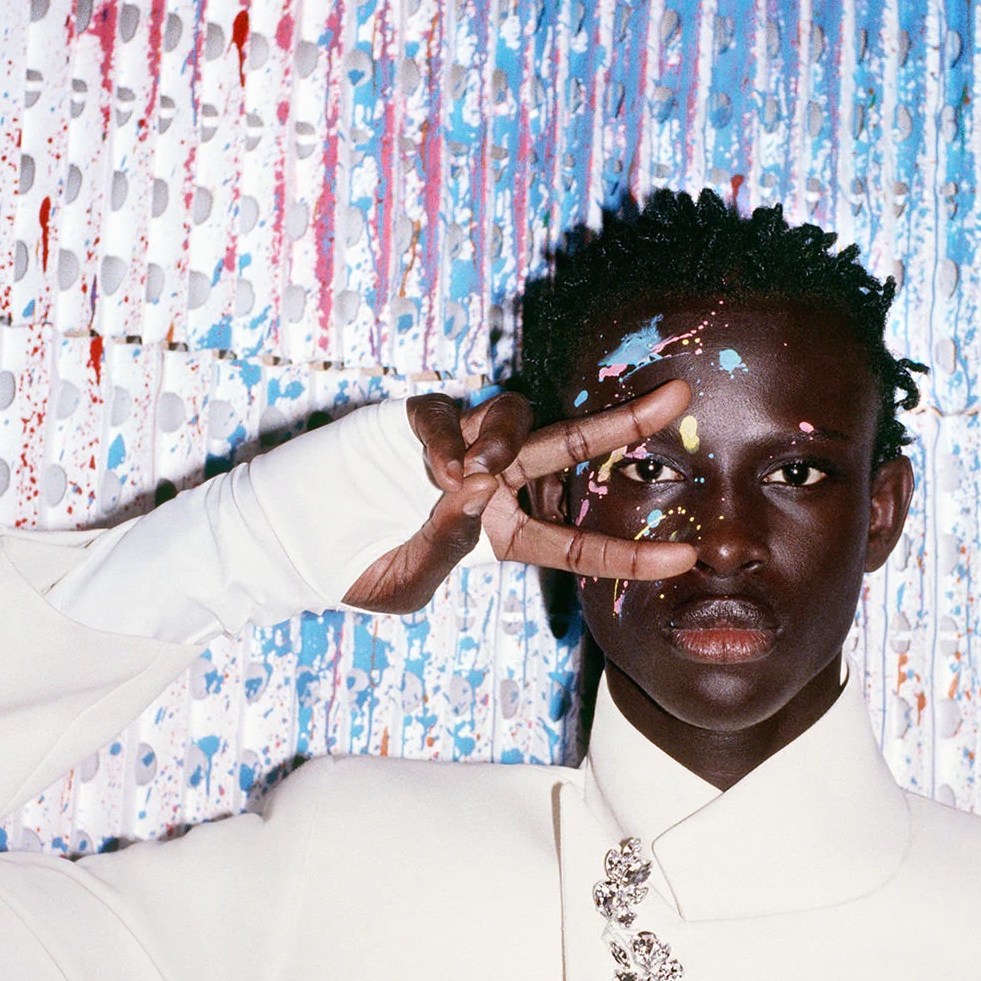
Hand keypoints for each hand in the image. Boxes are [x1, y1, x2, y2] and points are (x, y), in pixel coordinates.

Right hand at [343, 380, 696, 614]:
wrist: (292, 546)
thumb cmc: (355, 570)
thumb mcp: (408, 582)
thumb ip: (450, 545)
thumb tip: (478, 490)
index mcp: (504, 535)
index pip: (577, 543)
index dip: (631, 553)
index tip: (688, 557)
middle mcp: (494, 485)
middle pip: (573, 449)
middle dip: (626, 422)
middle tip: (677, 397)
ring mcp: (459, 449)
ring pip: (515, 420)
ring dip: (509, 440)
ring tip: (480, 471)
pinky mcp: (416, 421)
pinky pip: (446, 414)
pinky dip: (447, 437)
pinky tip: (436, 465)